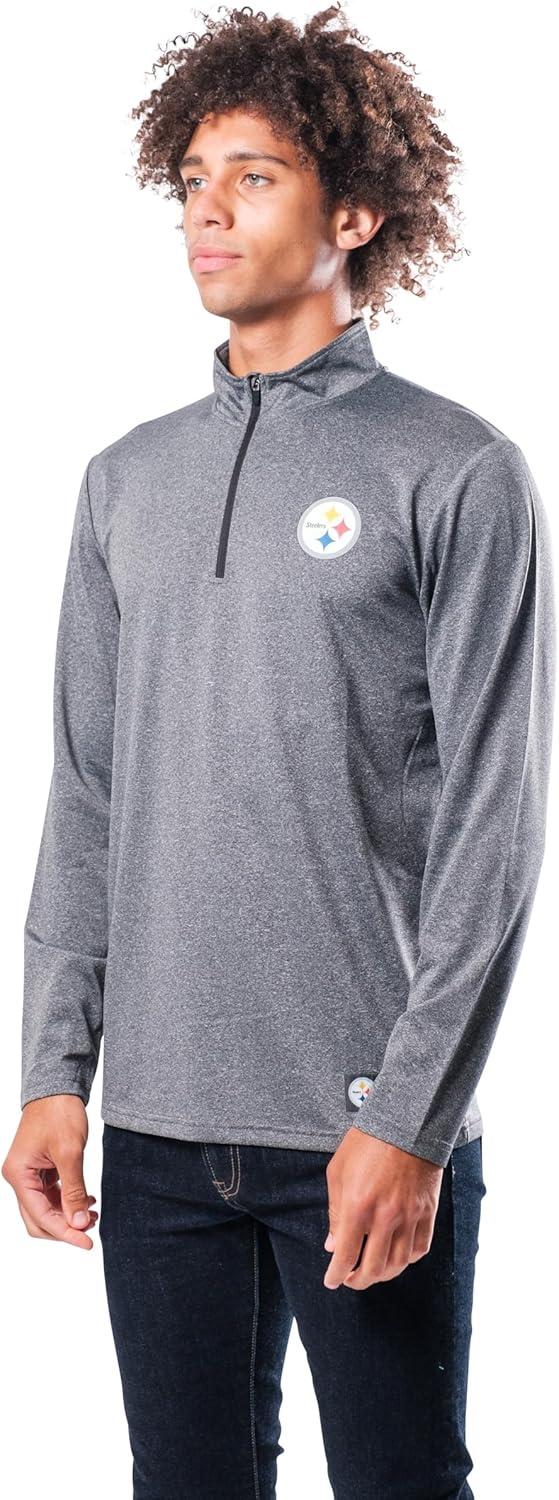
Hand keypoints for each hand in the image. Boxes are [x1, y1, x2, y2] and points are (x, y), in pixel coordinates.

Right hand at [2, 1095, 97, 1249]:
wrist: (58, 1087)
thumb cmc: (59, 1113)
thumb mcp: (70, 1153)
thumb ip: (74, 1191)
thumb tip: (79, 1224)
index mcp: (19, 1174)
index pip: (40, 1217)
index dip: (65, 1233)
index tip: (87, 1243)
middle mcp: (19, 1177)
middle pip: (37, 1219)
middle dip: (64, 1228)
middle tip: (91, 1230)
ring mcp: (28, 1174)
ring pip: (44, 1209)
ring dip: (67, 1216)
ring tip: (93, 1214)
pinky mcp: (39, 1169)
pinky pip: (50, 1196)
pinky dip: (67, 1202)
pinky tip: (87, 1201)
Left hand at [323, 1125, 442, 1289]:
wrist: (406, 1121)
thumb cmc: (367, 1142)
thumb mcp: (338, 1172)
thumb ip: (335, 1212)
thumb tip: (333, 1244)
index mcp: (359, 1207)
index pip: (346, 1256)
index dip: (336, 1274)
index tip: (331, 1281)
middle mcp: (386, 1217)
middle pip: (373, 1268)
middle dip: (358, 1281)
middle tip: (350, 1280)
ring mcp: (410, 1216)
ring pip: (399, 1263)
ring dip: (383, 1274)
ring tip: (372, 1272)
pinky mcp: (428, 1212)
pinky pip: (420, 1248)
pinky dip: (408, 1260)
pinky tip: (398, 1257)